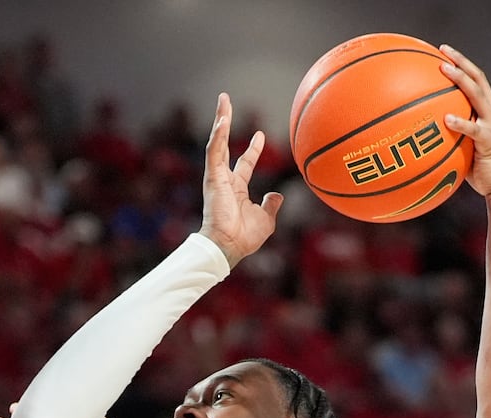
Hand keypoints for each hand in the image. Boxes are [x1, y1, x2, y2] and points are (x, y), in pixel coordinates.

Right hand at [198, 93, 283, 268]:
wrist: (229, 245)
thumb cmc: (244, 238)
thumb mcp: (265, 219)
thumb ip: (271, 205)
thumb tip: (277, 195)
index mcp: (237, 189)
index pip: (245, 163)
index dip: (252, 149)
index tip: (259, 134)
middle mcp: (225, 179)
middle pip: (225, 144)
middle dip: (225, 123)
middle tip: (226, 103)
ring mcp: (217, 176)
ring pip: (218, 141)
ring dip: (220, 119)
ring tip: (223, 99)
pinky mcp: (213, 176)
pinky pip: (215, 151)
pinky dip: (218, 135)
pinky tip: (223, 119)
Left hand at [438, 45, 490, 203]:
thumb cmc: (482, 172)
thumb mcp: (467, 150)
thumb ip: (454, 137)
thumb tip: (428, 135)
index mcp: (489, 112)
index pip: (477, 81)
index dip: (463, 65)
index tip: (444, 53)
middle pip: (478, 79)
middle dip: (460, 62)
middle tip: (442, 50)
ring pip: (476, 94)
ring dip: (459, 79)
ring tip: (442, 69)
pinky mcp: (490, 141)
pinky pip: (472, 128)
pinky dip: (459, 122)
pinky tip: (445, 118)